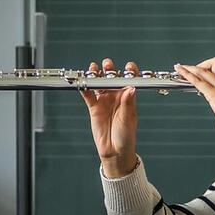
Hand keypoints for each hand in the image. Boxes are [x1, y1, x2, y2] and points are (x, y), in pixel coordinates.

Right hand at [80, 58, 138, 177]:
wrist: (115, 150)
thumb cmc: (126, 136)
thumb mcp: (128, 119)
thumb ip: (128, 104)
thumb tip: (132, 89)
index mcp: (129, 98)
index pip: (129, 81)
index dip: (129, 72)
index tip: (128, 66)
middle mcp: (117, 97)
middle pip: (112, 80)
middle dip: (110, 70)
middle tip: (108, 64)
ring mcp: (105, 101)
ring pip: (100, 85)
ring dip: (97, 76)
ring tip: (94, 68)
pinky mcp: (94, 108)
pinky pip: (88, 95)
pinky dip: (85, 88)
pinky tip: (82, 81)